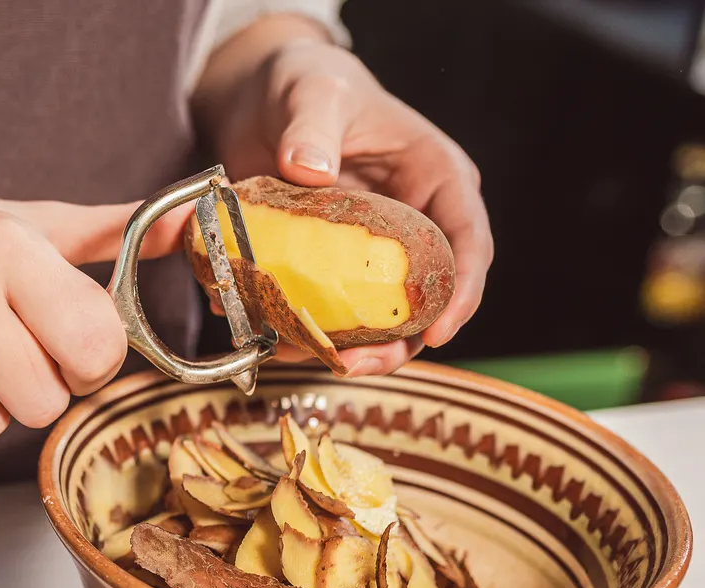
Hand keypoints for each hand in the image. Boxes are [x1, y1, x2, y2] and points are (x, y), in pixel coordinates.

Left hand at [201, 25, 491, 376]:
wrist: (258, 100)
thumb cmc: (304, 83)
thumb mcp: (312, 92)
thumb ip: (313, 126)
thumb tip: (311, 169)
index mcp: (435, 180)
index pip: (468, 242)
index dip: (461, 293)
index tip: (440, 332)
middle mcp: (411, 226)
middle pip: (424, 300)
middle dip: (395, 343)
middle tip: (354, 365)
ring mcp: (367, 256)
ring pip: (375, 322)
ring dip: (343, 350)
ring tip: (304, 358)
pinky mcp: (324, 271)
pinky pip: (322, 314)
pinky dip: (298, 332)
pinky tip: (270, 339)